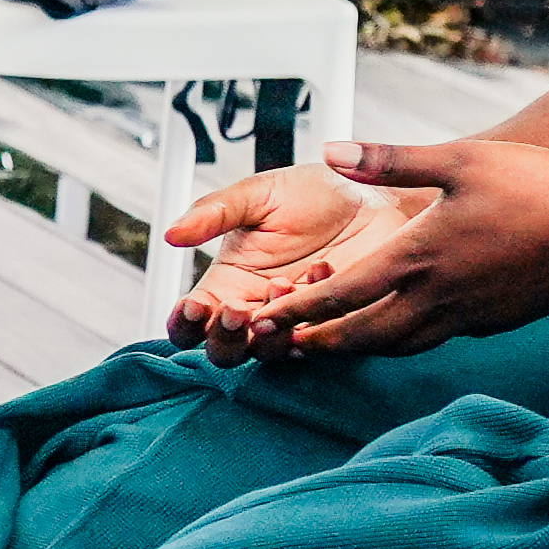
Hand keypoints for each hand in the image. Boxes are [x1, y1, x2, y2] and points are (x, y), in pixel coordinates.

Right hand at [158, 159, 385, 343]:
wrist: (378, 193)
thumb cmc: (316, 192)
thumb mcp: (257, 193)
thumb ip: (214, 212)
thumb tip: (170, 235)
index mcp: (228, 282)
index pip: (191, 322)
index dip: (184, 324)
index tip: (193, 306)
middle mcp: (258, 309)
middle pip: (224, 352)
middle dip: (224, 339)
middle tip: (235, 310)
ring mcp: (298, 322)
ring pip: (269, 356)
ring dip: (270, 331)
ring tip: (281, 285)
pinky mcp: (337, 326)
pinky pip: (319, 342)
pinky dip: (316, 315)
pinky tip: (323, 272)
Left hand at [214, 133, 548, 354]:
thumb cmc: (537, 187)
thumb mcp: (461, 159)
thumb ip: (392, 160)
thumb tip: (330, 150)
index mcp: (419, 256)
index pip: (342, 293)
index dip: (299, 309)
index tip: (264, 319)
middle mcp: (436, 296)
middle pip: (363, 332)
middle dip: (320, 340)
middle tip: (282, 345)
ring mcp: (466, 314)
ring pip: (399, 342)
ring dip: (360, 345)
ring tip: (331, 345)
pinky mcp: (493, 320)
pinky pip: (437, 338)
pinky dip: (406, 340)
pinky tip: (401, 331)